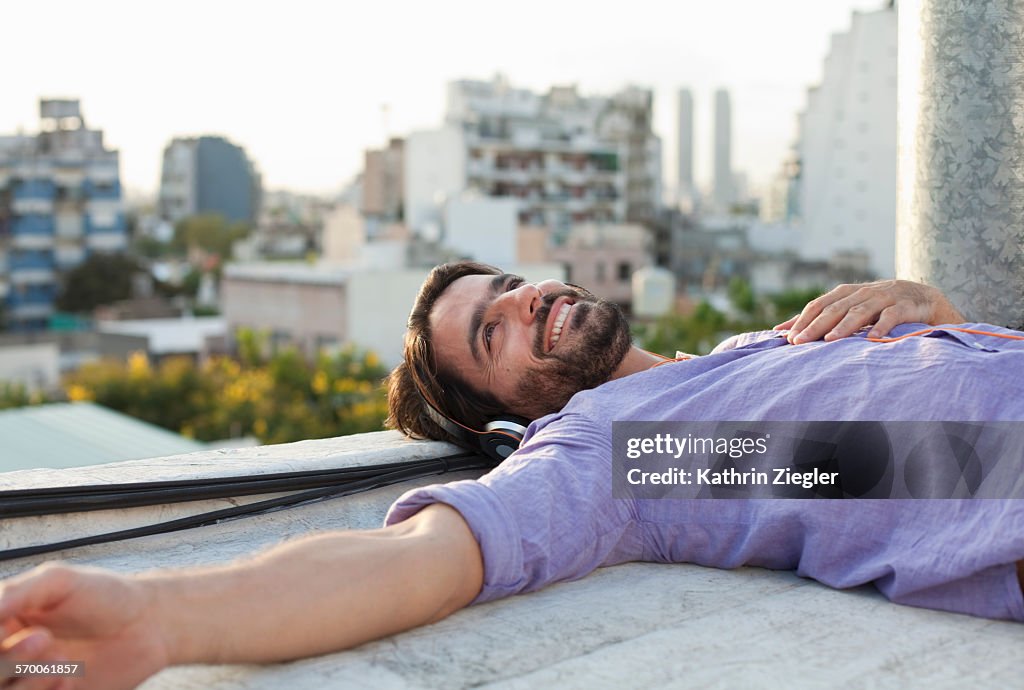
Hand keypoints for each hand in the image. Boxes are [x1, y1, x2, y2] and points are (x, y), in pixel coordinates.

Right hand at [1, 563, 167, 689]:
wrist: (150, 623)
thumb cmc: (106, 595)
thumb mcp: (61, 581)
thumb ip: (19, 592)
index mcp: (5, 621)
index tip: (10, 630)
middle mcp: (11, 654)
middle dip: (8, 661)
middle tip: (45, 639)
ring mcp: (30, 680)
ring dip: (29, 682)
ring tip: (65, 660)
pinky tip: (72, 680)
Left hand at [774, 279, 964, 343]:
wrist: (925, 300)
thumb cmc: (880, 308)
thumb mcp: (850, 309)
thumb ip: (820, 318)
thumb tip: (782, 331)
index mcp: (846, 293)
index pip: (819, 305)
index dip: (803, 320)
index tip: (788, 338)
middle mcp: (862, 292)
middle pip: (834, 309)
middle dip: (815, 326)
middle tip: (800, 342)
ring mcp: (884, 297)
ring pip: (860, 311)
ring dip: (844, 326)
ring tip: (829, 341)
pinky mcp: (906, 306)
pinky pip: (892, 316)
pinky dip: (882, 326)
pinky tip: (872, 338)